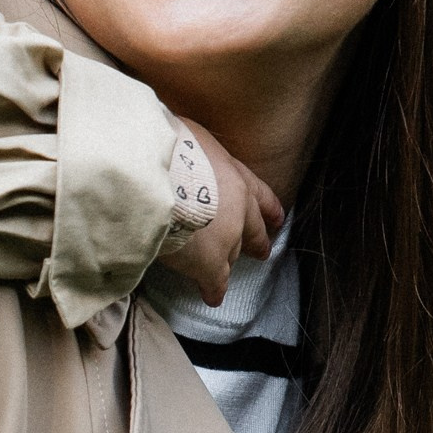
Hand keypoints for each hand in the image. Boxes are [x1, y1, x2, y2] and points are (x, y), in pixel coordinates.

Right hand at [167, 125, 284, 307]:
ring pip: (233, 253)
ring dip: (230, 260)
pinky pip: (215, 281)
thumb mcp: (182, 135)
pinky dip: (213, 289)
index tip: (277, 216)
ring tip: (227, 270)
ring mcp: (227, 236)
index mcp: (232, 172)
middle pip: (252, 227)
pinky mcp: (210, 262)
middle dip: (257, 239)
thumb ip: (188, 149)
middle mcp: (237, 205)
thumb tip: (174, 146)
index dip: (266, 206)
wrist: (155, 180)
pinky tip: (212, 297)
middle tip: (262, 249)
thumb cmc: (162, 151)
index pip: (256, 191)